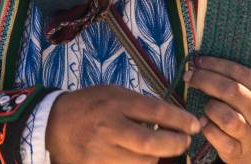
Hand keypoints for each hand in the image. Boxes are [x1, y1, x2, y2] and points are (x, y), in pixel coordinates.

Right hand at [45, 84, 201, 163]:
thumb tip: (170, 119)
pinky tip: (140, 156)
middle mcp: (109, 127)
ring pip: (144, 162)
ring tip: (159, 148)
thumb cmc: (90, 104)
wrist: (55, 124)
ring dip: (157, 156)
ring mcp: (102, 152)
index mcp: (115, 102)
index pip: (155, 112)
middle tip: (185, 141)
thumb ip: (139, 105)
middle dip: (175, 144)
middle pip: (152, 143)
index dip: (179, 120)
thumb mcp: (114, 93)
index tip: (195, 124)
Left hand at [184, 56, 250, 162]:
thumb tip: (199, 62)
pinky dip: (207, 128)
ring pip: (226, 117)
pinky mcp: (239, 152)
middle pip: (231, 91)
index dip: (216, 64)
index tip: (198, 61)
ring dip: (210, 107)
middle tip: (189, 76)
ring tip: (206, 106)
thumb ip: (235, 80)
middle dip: (205, 79)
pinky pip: (218, 137)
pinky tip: (204, 122)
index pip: (241, 73)